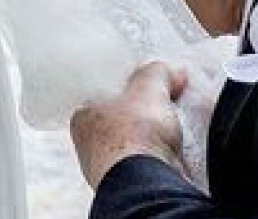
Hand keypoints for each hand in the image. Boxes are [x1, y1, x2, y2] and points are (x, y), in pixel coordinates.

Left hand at [71, 61, 186, 189]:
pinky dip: (161, 158)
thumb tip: (173, 71)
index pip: (104, 94)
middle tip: (166, 103)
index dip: (129, 86)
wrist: (147, 185)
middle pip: (121, 119)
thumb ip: (158, 72)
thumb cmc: (134, 135)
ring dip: (155, 137)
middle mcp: (90, 145)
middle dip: (144, 113)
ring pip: (136, 144)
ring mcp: (109, 168)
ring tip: (175, 128)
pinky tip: (175, 152)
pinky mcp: (131, 186)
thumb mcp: (149, 87)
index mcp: (82, 115)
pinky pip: (148, 165)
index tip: (150, 84)